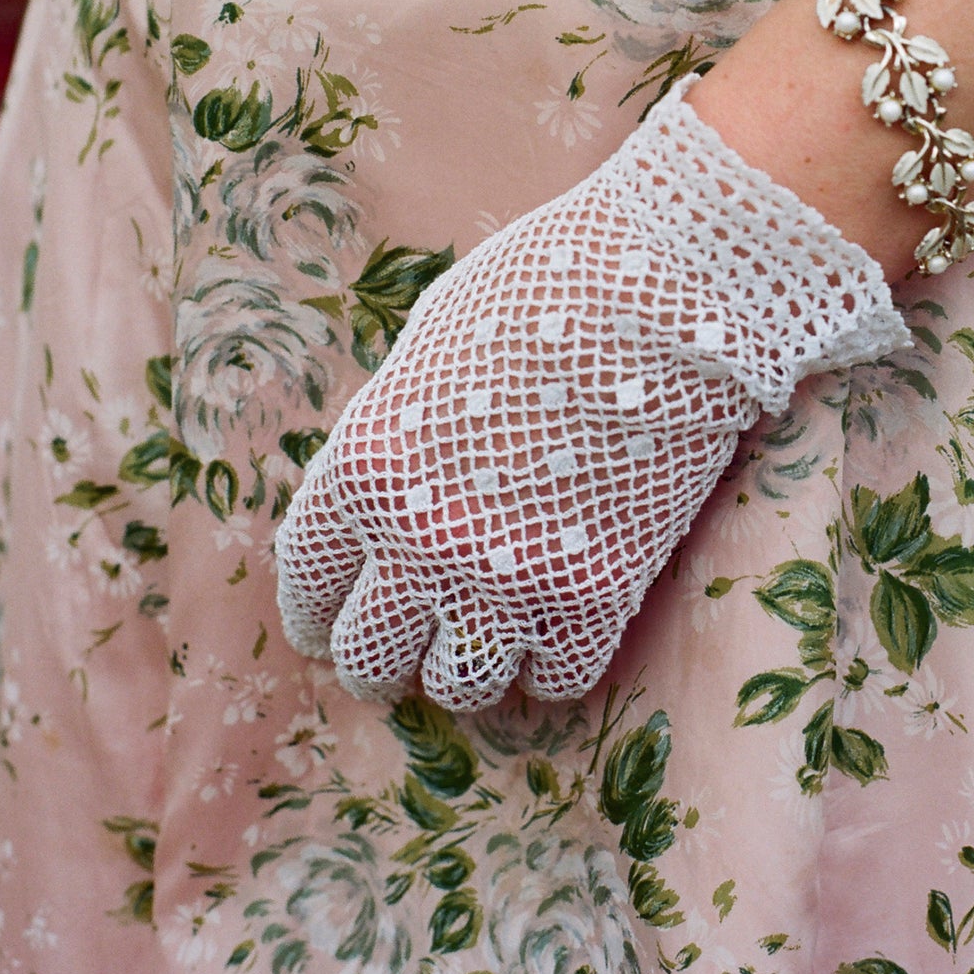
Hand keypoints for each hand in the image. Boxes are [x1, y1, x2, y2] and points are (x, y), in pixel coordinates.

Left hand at [273, 81, 908, 708]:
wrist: (666, 289)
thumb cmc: (547, 288)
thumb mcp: (433, 345)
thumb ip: (398, 433)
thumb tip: (388, 489)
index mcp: (366, 463)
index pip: (308, 578)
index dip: (316, 610)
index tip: (328, 624)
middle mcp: (420, 535)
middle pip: (368, 655)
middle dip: (380, 658)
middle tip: (406, 650)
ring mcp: (509, 573)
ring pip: (457, 685)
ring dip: (468, 665)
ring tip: (487, 638)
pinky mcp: (596, 592)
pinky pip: (553, 680)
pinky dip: (552, 663)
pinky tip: (561, 626)